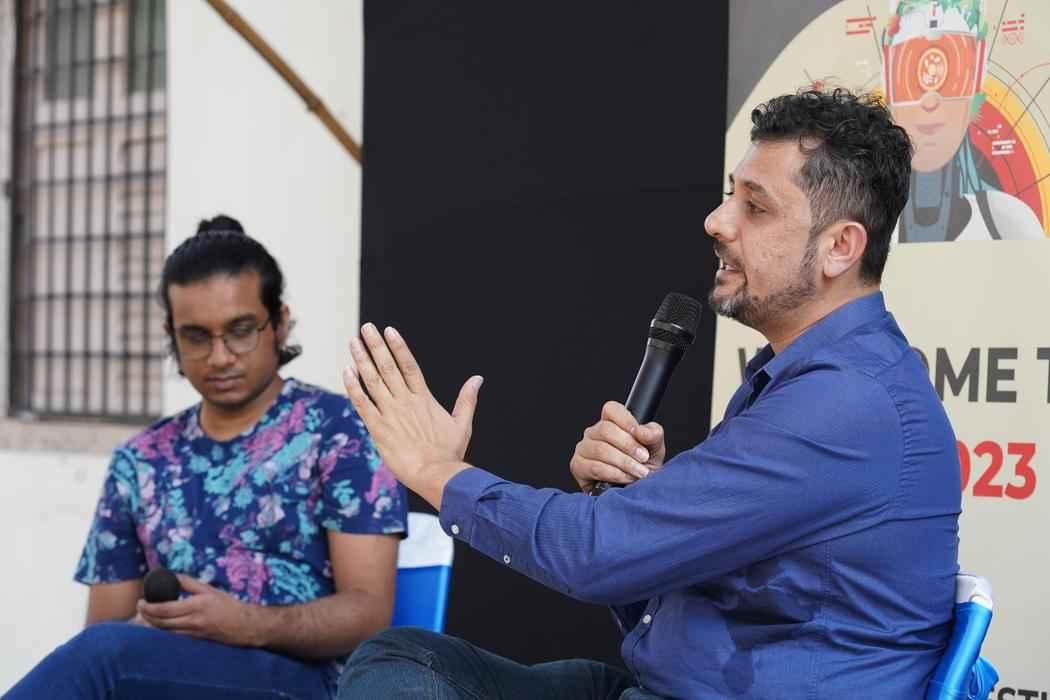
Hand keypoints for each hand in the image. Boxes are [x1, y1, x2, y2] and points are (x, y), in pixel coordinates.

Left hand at [138, 575, 261, 646]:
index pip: (166, 609)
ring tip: (142, 617)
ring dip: (150, 625)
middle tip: (139, 608)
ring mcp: (192, 633)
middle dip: (146, 616)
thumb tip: (172, 576)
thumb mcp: (209, 590)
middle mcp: (193, 621)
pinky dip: (161, 631)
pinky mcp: (193, 640)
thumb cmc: (227, 605)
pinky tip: (155, 625)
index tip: (140, 601)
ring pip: (164, 632)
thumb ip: (189, 583)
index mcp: (196, 606)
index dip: (149, 607)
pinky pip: (172, 636)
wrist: (243, 625)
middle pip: (161, 623)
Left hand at [342, 323, 482, 500]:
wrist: (435, 474)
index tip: (389, 330)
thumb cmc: (450, 453)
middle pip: (388, 367)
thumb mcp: (463, 423)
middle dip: (376, 346)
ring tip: (354, 342)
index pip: (409, 365)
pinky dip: (354, 387)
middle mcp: (406, 401)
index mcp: (424, 398)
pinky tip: (346, 371)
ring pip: (373, 380)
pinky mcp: (378, 428)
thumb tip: (478, 378)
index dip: (398, 346)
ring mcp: (390, 413)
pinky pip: (363, 403)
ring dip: (362, 360)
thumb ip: (467, 399)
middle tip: (366, 328)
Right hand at [570, 401, 665, 492]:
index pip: (611, 409)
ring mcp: (583, 448)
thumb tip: (641, 431)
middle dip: (628, 446)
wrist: (635, 491)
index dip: (626, 420)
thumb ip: (653, 434)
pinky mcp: (578, 466)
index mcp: (611, 422)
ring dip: (624, 463)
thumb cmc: (643, 466)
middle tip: (643, 459)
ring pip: (600, 450)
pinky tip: (626, 478)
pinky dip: (614, 474)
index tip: (640, 435)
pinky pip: (595, 467)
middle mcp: (594, 433)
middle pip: (605, 430)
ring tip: (638, 472)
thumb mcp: (655, 448)